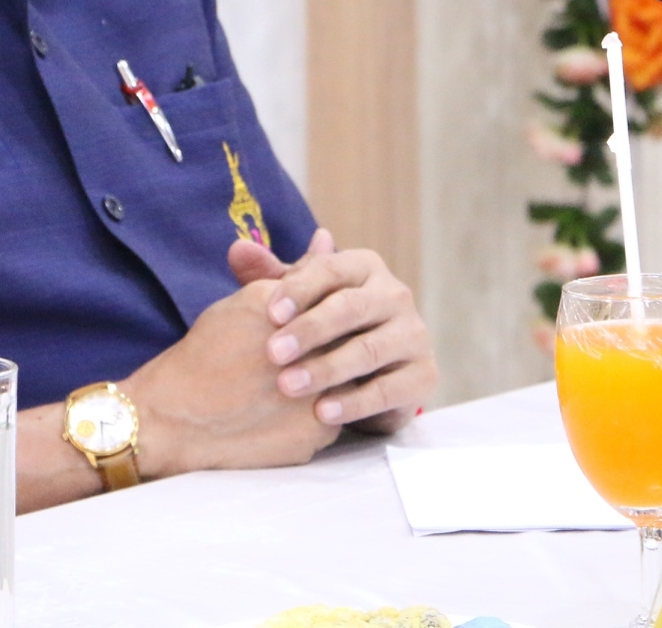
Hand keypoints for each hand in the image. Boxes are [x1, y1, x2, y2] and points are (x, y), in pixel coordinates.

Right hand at [120, 275, 340, 478]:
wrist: (176, 418)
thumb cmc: (206, 354)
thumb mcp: (247, 301)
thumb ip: (294, 274)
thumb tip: (327, 238)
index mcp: (288, 307)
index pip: (337, 296)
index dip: (323, 313)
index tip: (301, 328)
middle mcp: (309, 344)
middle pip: (347, 334)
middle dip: (331, 344)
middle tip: (303, 358)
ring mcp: (317, 388)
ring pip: (350, 375)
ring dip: (332, 377)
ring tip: (292, 385)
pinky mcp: (320, 428)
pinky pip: (340, 414)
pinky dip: (320, 412)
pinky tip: (288, 414)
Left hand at [252, 232, 437, 433]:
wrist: (364, 376)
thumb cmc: (321, 327)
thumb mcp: (295, 299)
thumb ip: (266, 276)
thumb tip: (237, 248)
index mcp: (364, 267)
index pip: (331, 268)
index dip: (299, 289)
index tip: (269, 314)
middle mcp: (395, 295)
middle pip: (351, 307)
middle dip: (310, 330)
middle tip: (273, 353)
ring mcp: (414, 335)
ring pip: (369, 350)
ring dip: (327, 369)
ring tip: (288, 386)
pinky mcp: (424, 375)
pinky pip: (389, 390)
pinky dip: (354, 402)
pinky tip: (322, 413)